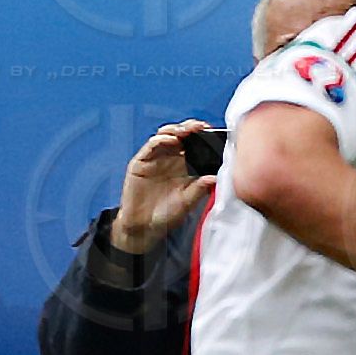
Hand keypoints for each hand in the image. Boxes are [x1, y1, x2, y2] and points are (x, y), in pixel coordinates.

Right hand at [113, 119, 217, 254]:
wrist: (142, 227)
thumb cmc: (166, 216)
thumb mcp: (186, 204)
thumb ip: (199, 190)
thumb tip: (214, 178)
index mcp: (185, 167)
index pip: (196, 145)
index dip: (204, 136)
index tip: (213, 132)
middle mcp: (171, 160)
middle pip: (182, 136)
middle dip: (191, 127)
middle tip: (200, 126)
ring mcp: (155, 159)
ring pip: (166, 136)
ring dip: (176, 129)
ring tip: (185, 130)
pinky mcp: (141, 162)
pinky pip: (151, 146)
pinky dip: (160, 139)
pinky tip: (170, 140)